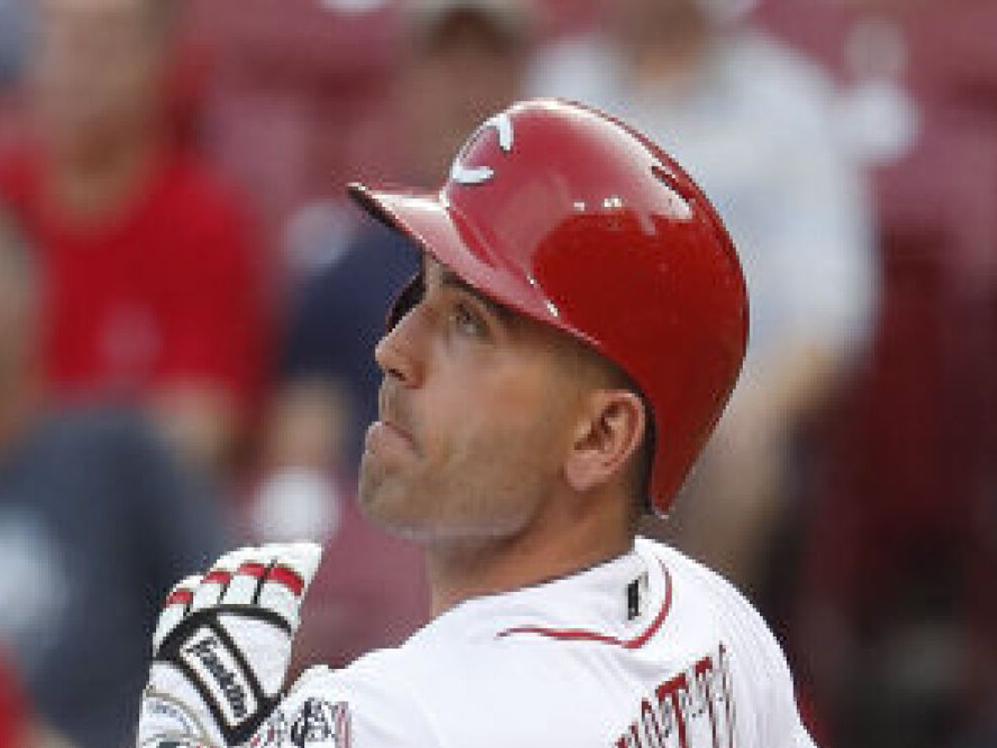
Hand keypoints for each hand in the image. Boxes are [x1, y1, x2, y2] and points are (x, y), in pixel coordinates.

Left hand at [137, 543, 322, 747]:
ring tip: (246, 559)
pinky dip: (195, 586)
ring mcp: (196, 623)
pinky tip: (201, 584)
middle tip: (283, 553)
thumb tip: (321, 672)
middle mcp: (230, 618)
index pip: (285, 577)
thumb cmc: (247, 736)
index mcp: (266, 632)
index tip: (310, 551)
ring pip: (218, 575)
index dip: (300, 559)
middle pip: (252, 568)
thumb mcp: (288, 709)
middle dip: (272, 555)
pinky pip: (181, 597)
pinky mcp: (169, 639)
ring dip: (236, 563)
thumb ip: (307, 684)